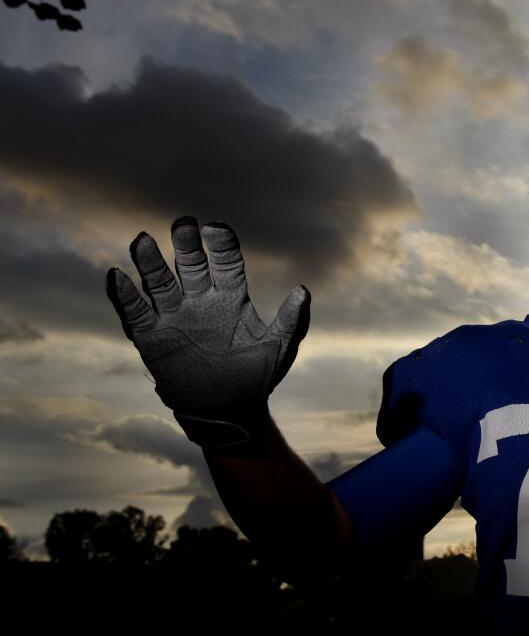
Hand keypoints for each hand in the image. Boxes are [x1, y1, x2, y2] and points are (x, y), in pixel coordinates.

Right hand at [106, 217, 310, 448]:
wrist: (228, 411)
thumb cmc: (256, 377)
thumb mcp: (279, 349)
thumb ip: (292, 321)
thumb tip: (303, 291)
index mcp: (231, 298)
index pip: (225, 262)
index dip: (221, 244)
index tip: (216, 228)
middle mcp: (201, 301)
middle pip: (190, 265)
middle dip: (186, 245)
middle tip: (183, 224)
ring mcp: (175, 317)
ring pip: (159, 283)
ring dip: (150, 262)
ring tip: (143, 240)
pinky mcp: (152, 338)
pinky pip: (136, 314)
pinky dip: (126, 297)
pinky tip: (117, 276)